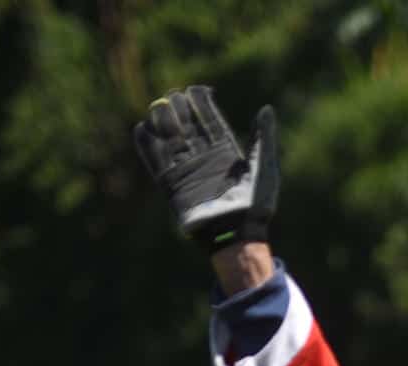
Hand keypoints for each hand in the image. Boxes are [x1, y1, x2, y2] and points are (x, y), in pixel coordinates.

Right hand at [132, 88, 278, 247]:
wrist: (238, 234)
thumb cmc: (257, 204)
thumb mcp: (264, 167)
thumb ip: (263, 137)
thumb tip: (266, 109)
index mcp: (227, 154)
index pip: (212, 123)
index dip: (203, 106)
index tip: (197, 89)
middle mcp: (206, 160)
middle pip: (189, 129)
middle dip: (180, 111)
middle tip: (173, 95)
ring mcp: (189, 172)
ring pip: (171, 142)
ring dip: (163, 123)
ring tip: (158, 106)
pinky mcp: (173, 186)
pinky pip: (156, 163)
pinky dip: (147, 147)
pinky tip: (141, 129)